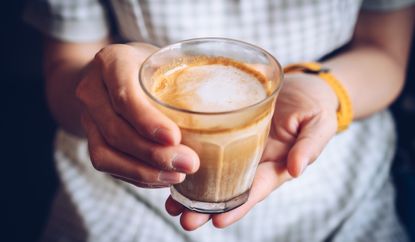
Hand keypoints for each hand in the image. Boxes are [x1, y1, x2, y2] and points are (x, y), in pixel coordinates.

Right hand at [77, 43, 199, 187]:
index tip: (175, 138)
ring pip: (106, 154)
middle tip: (189, 164)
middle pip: (117, 130)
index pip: (125, 95)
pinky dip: (136, 176)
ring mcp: (87, 117)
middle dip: (153, 154)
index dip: (148, 121)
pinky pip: (107, 164)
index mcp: (112, 61)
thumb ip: (183, 77)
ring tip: (178, 176)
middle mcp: (92, 89)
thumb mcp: (163, 59)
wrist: (111, 74)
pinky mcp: (91, 138)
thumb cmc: (148, 66)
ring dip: (144, 172)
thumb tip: (228, 103)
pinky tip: (163, 178)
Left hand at [165, 72, 338, 229]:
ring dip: (193, 189)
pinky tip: (172, 163)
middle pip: (228, 188)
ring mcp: (239, 147)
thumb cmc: (314, 106)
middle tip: (183, 219)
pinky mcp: (229, 130)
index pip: (255, 190)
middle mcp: (253, 162)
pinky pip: (209, 145)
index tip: (218, 220)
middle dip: (206, 207)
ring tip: (170, 203)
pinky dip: (192, 157)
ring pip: (214, 172)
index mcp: (276, 165)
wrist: (303, 86)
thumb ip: (310, 145)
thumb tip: (297, 169)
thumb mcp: (319, 124)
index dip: (238, 206)